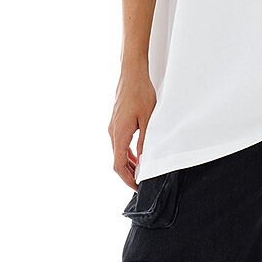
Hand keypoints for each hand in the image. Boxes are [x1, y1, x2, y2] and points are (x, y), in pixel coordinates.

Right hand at [109, 69, 156, 188]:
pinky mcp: (116, 122)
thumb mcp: (148, 119)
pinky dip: (127, 153)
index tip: (137, 187)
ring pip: (118, 153)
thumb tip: (144, 160)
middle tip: (141, 183)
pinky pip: (119, 143)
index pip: (118, 165)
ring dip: (128, 164)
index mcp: (119, 133)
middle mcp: (112, 132)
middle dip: (128, 174)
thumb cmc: (141, 93)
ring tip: (141, 172)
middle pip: (117, 161)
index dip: (127, 179)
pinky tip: (137, 156)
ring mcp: (112, 127)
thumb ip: (145, 141)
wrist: (131, 73)